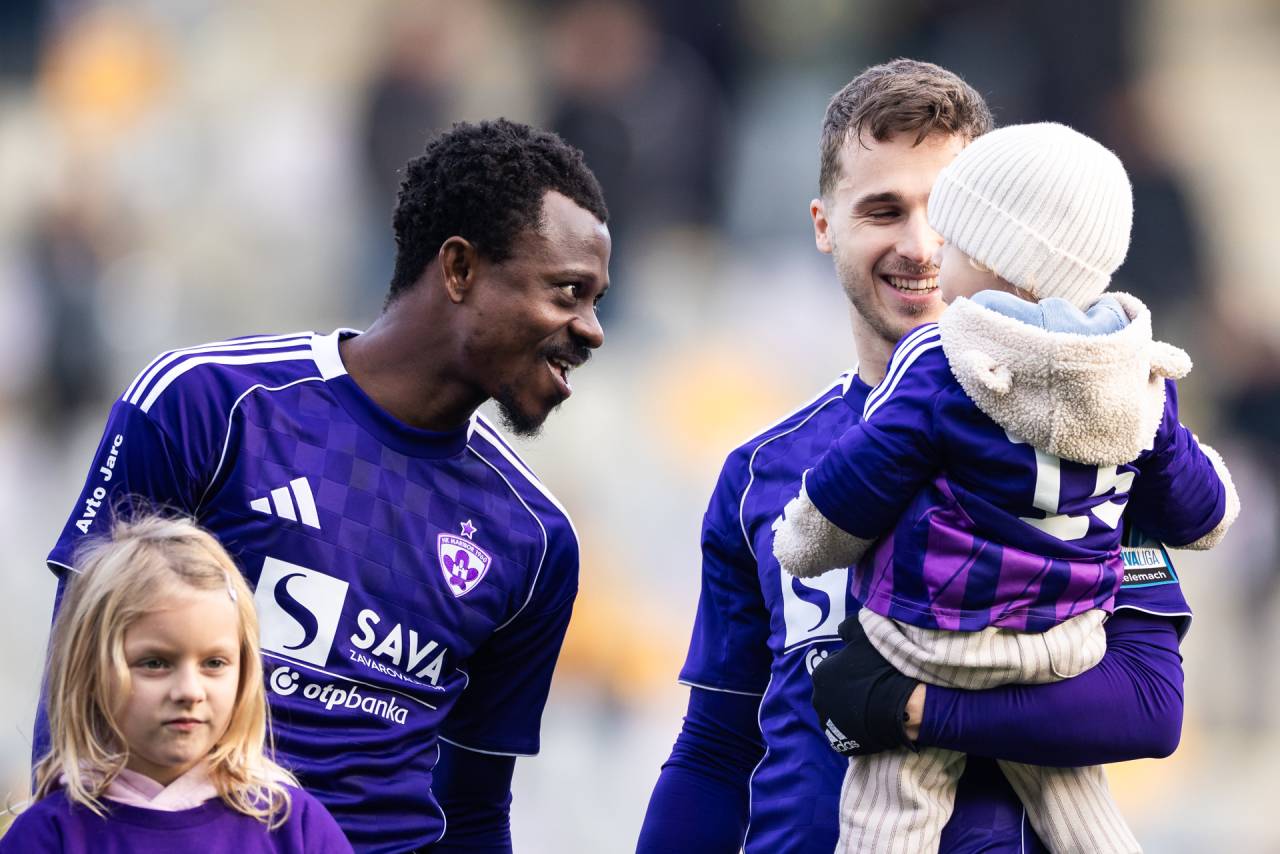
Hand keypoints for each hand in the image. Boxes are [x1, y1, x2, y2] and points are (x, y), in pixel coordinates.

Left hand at [810, 613, 918, 756]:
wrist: (903, 707)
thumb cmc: (883, 669)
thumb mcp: (865, 637)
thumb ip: (849, 628)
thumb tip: (841, 630)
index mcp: (820, 674)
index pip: (834, 668)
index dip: (851, 668)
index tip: (867, 670)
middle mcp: (818, 699)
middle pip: (834, 691)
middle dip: (847, 689)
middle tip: (871, 687)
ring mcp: (828, 723)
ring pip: (838, 711)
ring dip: (850, 708)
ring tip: (873, 705)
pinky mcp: (840, 743)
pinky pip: (846, 732)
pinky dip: (855, 727)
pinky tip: (871, 720)